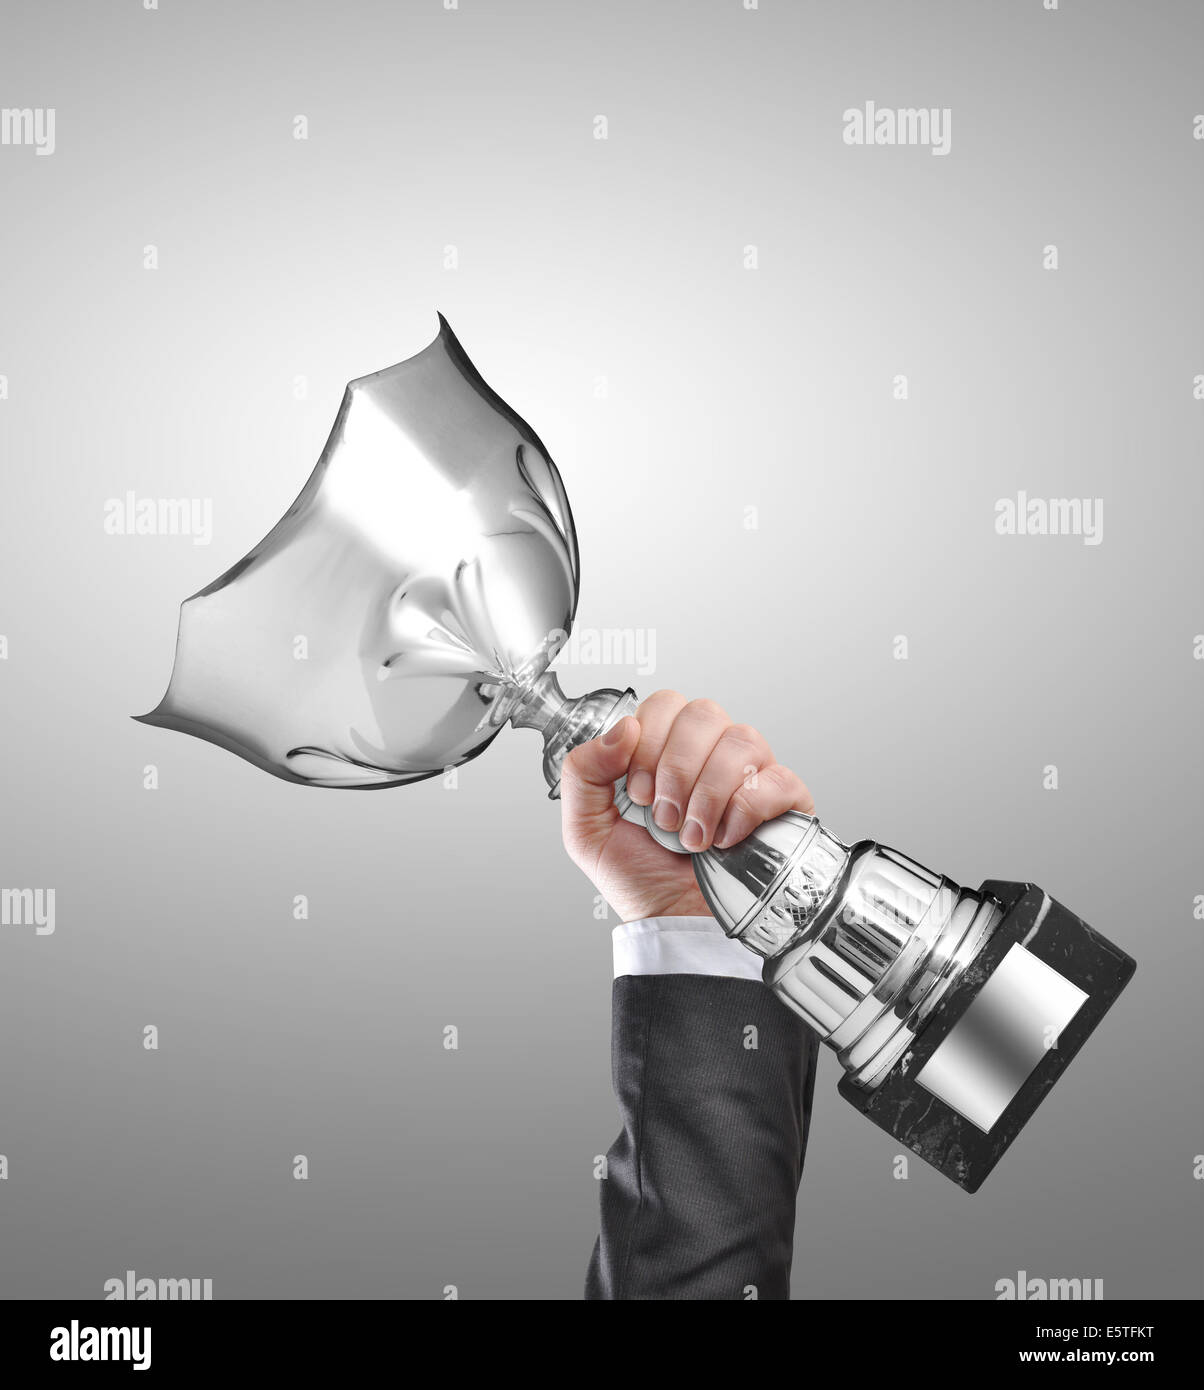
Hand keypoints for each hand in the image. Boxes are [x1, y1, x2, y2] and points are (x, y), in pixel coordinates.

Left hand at [559, 691, 814, 922]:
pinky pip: (778, 778)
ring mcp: (750, 776)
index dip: (648, 743)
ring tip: (693, 836)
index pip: (665, 704)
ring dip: (708, 793)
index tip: (639, 792)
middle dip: (676, 768)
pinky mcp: (785, 804)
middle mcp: (709, 755)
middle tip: (664, 817)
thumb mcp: (587, 830)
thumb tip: (623, 727)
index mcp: (665, 750)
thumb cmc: (640, 880)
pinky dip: (745, 809)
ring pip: (742, 740)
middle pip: (703, 713)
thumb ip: (584, 771)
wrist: (678, 926)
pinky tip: (727, 840)